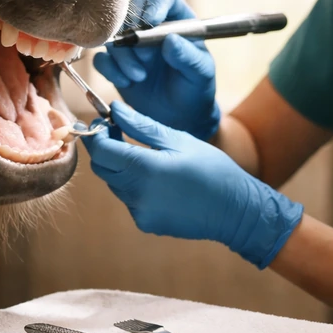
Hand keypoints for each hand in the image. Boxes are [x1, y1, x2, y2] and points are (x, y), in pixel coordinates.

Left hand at [82, 102, 302, 268]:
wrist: (236, 211)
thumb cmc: (212, 169)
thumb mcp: (179, 140)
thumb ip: (142, 125)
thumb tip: (115, 109)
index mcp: (145, 169)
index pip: (101, 151)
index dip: (96, 134)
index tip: (103, 121)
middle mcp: (137, 194)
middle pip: (102, 168)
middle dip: (105, 149)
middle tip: (118, 131)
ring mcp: (140, 212)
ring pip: (114, 183)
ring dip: (120, 167)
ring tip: (142, 154)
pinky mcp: (145, 223)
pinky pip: (128, 199)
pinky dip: (133, 185)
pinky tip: (156, 179)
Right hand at [93, 0, 219, 140]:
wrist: (180, 119)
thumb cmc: (196, 90)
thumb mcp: (201, 74)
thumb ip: (189, 57)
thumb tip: (171, 40)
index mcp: (177, 20)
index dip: (154, 4)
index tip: (151, 22)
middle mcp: (151, 27)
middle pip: (131, 10)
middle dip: (133, 32)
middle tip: (144, 58)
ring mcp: (131, 45)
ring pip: (114, 35)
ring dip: (123, 56)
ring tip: (139, 77)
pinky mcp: (116, 65)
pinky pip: (102, 59)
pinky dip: (111, 70)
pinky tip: (126, 83)